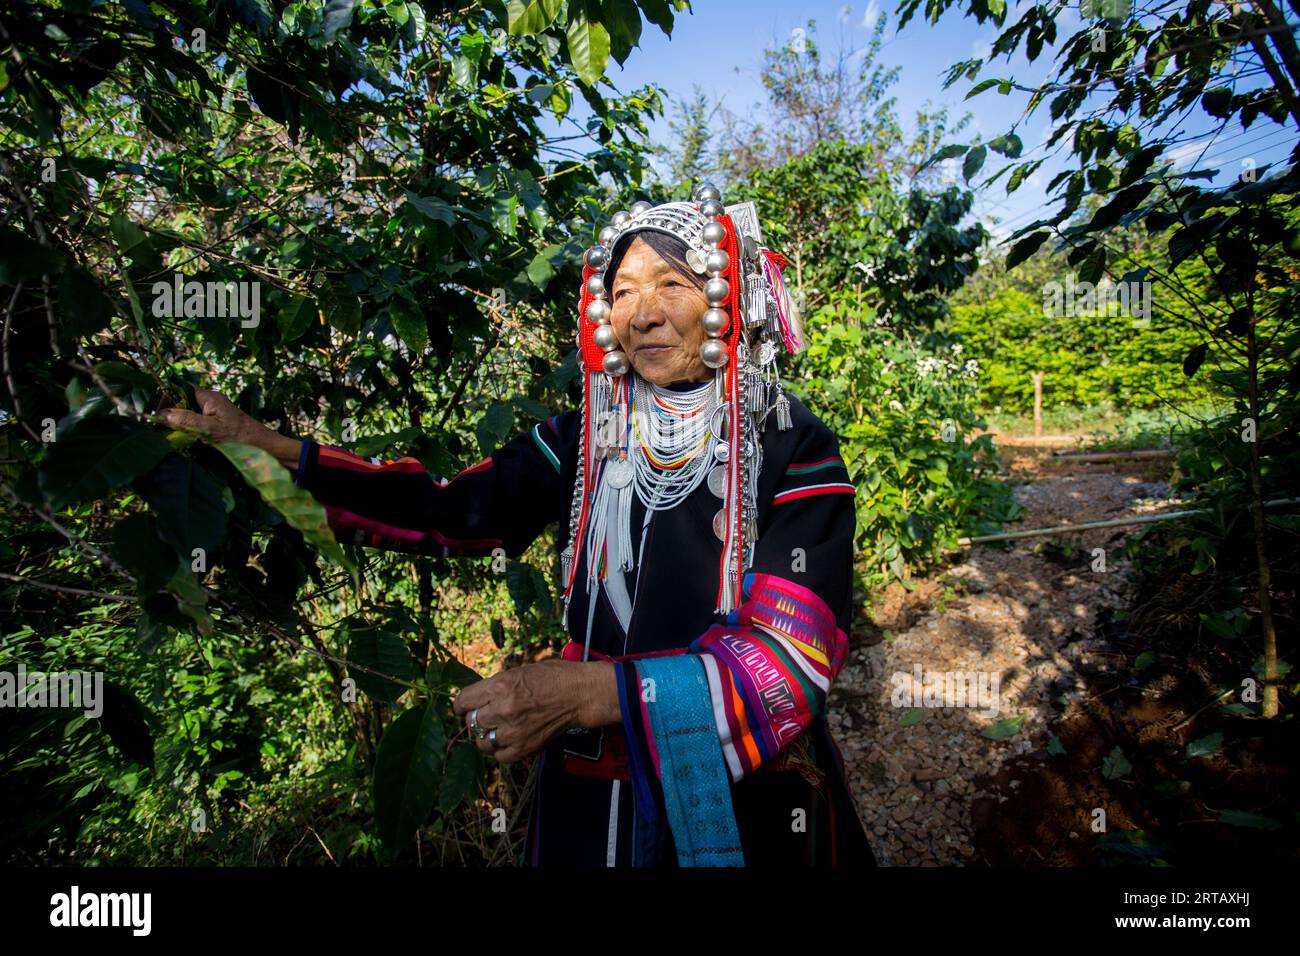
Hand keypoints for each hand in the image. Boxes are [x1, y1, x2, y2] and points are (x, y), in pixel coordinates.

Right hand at [156, 388, 301, 465]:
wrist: (263, 446)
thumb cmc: (238, 436)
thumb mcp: (209, 429)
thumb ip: (185, 420)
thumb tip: (161, 415)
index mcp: (208, 396)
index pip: (180, 388)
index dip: (167, 398)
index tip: (158, 414)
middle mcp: (210, 400)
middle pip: (183, 401)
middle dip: (174, 413)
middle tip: (170, 428)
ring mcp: (214, 411)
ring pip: (189, 413)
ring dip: (183, 424)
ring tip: (184, 435)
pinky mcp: (217, 422)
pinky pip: (198, 422)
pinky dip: (193, 430)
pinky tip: (195, 439)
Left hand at [452, 660, 616, 762]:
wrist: (579, 694)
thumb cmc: (552, 677)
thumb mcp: (518, 672)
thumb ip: (496, 687)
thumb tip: (478, 699)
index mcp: (500, 686)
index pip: (463, 701)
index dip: (461, 705)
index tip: (464, 708)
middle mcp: (502, 709)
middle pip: (472, 722)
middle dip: (476, 720)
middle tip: (485, 718)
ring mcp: (513, 731)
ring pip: (482, 743)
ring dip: (486, 738)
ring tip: (495, 732)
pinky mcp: (524, 748)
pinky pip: (499, 756)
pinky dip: (500, 751)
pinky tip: (507, 741)